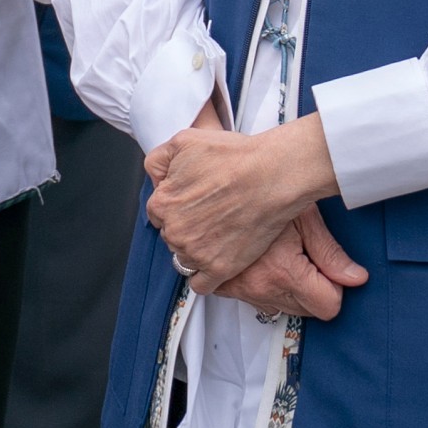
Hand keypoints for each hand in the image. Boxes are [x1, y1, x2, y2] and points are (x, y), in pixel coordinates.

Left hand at [144, 111, 338, 293]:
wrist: (271, 176)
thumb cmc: (232, 157)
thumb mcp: (182, 142)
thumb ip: (157, 161)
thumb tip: (156, 180)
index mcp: (161, 203)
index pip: (157, 211)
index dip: (176, 202)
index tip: (193, 199)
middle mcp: (174, 232)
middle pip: (171, 234)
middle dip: (186, 224)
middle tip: (210, 211)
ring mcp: (196, 253)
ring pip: (184, 256)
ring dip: (196, 248)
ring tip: (219, 231)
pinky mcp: (219, 269)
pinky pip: (200, 284)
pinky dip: (204, 276)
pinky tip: (215, 260)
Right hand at [208, 207, 368, 320]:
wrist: (219, 185)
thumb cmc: (261, 191)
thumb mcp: (303, 216)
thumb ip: (330, 253)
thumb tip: (356, 278)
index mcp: (282, 271)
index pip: (328, 306)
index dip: (334, 286)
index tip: (326, 266)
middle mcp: (259, 287)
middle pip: (307, 311)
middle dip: (312, 288)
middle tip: (302, 254)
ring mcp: (239, 289)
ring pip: (283, 308)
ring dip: (288, 288)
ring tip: (281, 255)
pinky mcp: (224, 287)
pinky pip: (258, 301)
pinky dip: (266, 286)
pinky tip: (264, 261)